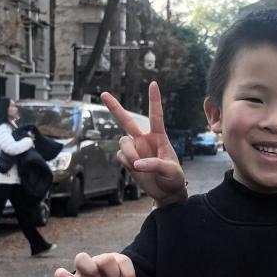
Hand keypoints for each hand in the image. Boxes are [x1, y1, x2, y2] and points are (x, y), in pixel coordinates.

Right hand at [54, 251, 135, 276]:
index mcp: (114, 265)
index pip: (122, 260)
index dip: (128, 271)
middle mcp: (98, 264)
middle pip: (105, 258)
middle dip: (112, 269)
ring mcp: (83, 273)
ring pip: (81, 258)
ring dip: (90, 267)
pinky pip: (61, 274)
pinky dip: (62, 275)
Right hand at [103, 85, 186, 205]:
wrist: (166, 192)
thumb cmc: (173, 178)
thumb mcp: (171, 171)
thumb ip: (155, 164)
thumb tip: (137, 163)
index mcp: (159, 137)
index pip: (156, 115)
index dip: (154, 99)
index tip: (153, 83)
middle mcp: (144, 139)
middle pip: (127, 120)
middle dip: (115, 107)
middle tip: (103, 93)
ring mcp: (134, 149)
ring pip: (122, 143)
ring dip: (129, 154)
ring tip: (140, 166)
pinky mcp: (128, 159)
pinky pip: (120, 156)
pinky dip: (127, 163)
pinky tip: (136, 169)